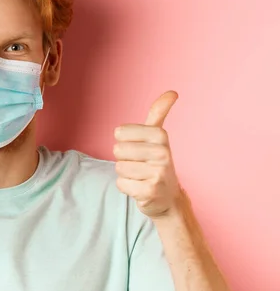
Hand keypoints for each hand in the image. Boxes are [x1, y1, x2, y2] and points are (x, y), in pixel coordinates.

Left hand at [113, 91, 181, 217]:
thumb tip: (172, 92)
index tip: (139, 149)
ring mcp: (158, 173)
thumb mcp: (158, 137)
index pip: (120, 133)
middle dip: (124, 159)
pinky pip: (121, 184)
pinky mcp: (150, 191)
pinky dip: (126, 187)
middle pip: (118, 150)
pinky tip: (140, 188)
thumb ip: (159, 113)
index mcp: (161, 136)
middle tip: (140, 165)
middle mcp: (163, 154)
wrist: (169, 198)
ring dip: (126, 174)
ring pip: (119, 167)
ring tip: (141, 176)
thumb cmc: (157, 163)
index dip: (124, 142)